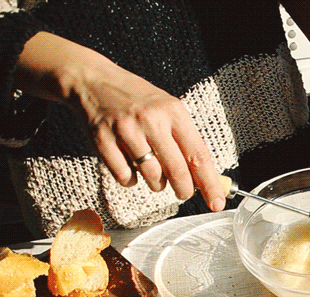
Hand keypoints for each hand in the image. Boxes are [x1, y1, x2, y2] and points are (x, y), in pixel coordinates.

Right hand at [15, 32, 225, 211]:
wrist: (92, 81)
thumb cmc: (137, 99)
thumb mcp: (167, 110)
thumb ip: (184, 140)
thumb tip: (203, 178)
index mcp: (173, 111)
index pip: (198, 154)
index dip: (210, 182)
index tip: (217, 202)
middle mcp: (151, 120)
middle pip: (177, 170)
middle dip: (184, 190)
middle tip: (184, 194)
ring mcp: (126, 130)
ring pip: (152, 176)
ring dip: (157, 184)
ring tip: (155, 174)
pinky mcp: (103, 140)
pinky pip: (125, 176)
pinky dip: (131, 180)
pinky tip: (131, 168)